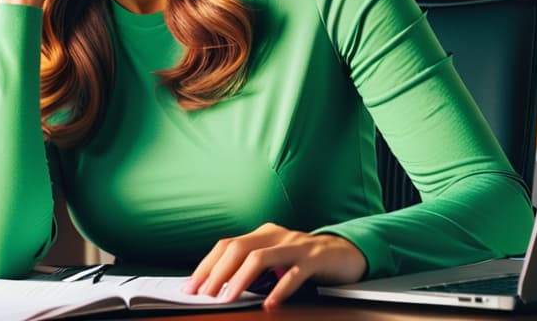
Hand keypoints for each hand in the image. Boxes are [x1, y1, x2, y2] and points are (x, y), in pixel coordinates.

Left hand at [182, 223, 367, 308]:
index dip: (206, 265)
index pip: (226, 245)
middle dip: (217, 273)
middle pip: (238, 249)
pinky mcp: (315, 259)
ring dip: (240, 279)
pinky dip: (279, 290)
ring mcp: (296, 245)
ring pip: (261, 258)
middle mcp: (276, 235)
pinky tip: (269, 304)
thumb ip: (253, 267)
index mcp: (263, 233)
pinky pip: (294, 273)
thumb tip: (220, 287)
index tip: (190, 286)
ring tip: (228, 298)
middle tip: (204, 294)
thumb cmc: (305, 259)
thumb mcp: (275, 259)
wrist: (346, 253)